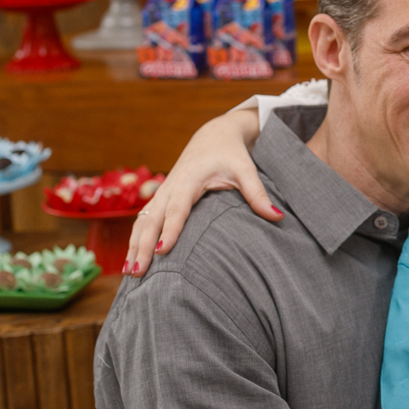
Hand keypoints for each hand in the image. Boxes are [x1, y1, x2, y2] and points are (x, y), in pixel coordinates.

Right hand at [124, 110, 273, 276]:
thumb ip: (258, 194)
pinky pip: (142, 219)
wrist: (214, 135)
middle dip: (143, 245)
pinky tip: (131, 259)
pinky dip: (135, 238)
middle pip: (152, 218)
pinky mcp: (160, 197)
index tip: (163, 251)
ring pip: (142, 220)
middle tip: (137, 271)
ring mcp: (162, 191)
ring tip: (130, 273)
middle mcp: (171, 185)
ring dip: (134, 245)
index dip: (170, 229)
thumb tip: (278, 217)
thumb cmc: (231, 154)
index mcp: (190, 178)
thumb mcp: (246, 170)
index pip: (178, 208)